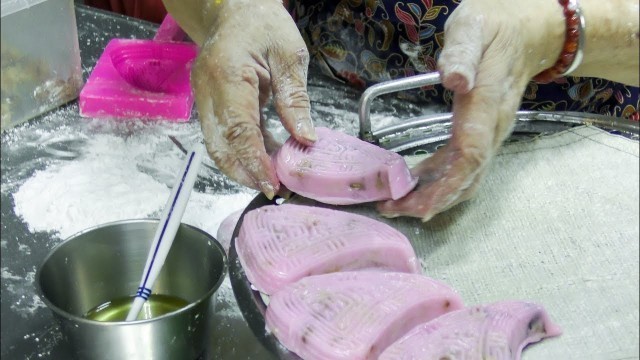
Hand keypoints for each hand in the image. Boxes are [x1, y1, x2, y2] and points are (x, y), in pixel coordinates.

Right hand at [167, 0, 315, 198]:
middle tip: (273, 190)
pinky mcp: (208, 104)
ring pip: (217, 145)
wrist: (233, 9)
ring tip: (272, 179)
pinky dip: (241, 151)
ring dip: (242, 166)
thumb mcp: (289, 55)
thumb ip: (294, 98)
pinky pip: (222, 135)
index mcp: (228, 75)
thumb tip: (305, 139)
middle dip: (244, 173)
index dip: (254, 161)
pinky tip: (264, 158)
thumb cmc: (263, 25)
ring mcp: (204, 98)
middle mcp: (208, 91)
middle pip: (219, 145)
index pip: (238, 129)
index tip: (272, 185)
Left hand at [377, 0, 566, 220]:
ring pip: (465, 178)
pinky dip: (437, 180)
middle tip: (392, 208)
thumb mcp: (475, 27)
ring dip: (432, 196)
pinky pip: (461, 166)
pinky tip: (412, 183)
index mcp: (487, 103)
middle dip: (432, 199)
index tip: (423, 205)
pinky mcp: (481, 134)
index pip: (471, 153)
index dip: (448, 183)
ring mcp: (489, 134)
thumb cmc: (495, 27)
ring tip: (394, 203)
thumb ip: (463, 52)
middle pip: (466, 176)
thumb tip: (455, 80)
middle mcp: (493, 127)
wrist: (526, 32)